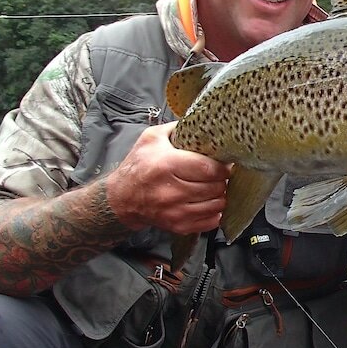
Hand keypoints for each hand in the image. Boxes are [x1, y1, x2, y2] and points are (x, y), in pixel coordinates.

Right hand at [106, 122, 232, 233]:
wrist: (121, 198)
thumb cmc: (138, 165)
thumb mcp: (151, 138)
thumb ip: (177, 128)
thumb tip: (202, 121)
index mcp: (166, 165)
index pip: (208, 168)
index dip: (222, 166)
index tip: (224, 164)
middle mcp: (171, 191)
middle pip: (215, 187)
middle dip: (222, 180)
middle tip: (219, 175)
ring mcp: (175, 211)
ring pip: (216, 204)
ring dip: (220, 195)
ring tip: (214, 187)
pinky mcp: (178, 226)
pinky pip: (210, 221)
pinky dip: (215, 211)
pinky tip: (208, 202)